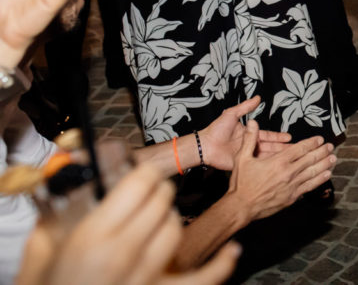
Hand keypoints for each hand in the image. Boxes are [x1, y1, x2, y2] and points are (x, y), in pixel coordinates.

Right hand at [19, 164, 238, 284]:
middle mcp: (124, 255)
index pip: (138, 185)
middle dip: (156, 192)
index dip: (144, 172)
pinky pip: (202, 280)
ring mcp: (146, 278)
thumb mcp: (38, 256)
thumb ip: (52, 225)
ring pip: (175, 231)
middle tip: (146, 192)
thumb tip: (71, 197)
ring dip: (169, 220)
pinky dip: (221, 266)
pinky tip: (232, 251)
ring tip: (157, 219)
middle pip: (161, 203)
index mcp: (94, 238)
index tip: (141, 171)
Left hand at [198, 96, 291, 170]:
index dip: (278, 137)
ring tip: (289, 158)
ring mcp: (247, 155)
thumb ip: (245, 107)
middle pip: (270, 147)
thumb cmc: (216, 129)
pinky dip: (266, 165)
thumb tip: (258, 97)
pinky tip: (276, 166)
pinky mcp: (243, 164)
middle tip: (296, 149)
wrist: (205, 146)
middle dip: (282, 148)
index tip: (289, 137)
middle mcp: (250, 144)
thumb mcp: (231, 114)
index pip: (268, 135)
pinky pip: (256, 165)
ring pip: (266, 156)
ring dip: (277, 157)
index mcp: (249, 134)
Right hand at [225, 121, 335, 222]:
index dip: (311, 143)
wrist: (241, 207)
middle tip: (330, 146)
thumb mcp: (242, 158)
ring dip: (324, 164)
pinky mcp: (292, 197)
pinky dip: (319, 180)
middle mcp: (288, 173)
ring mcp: (291, 186)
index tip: (320, 139)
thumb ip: (249, 139)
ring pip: (312, 173)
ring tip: (333, 158)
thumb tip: (252, 123)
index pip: (300, 149)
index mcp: (278, 162)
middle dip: (322, 152)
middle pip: (309, 159)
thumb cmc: (241, 183)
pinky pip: (309, 186)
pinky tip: (326, 175)